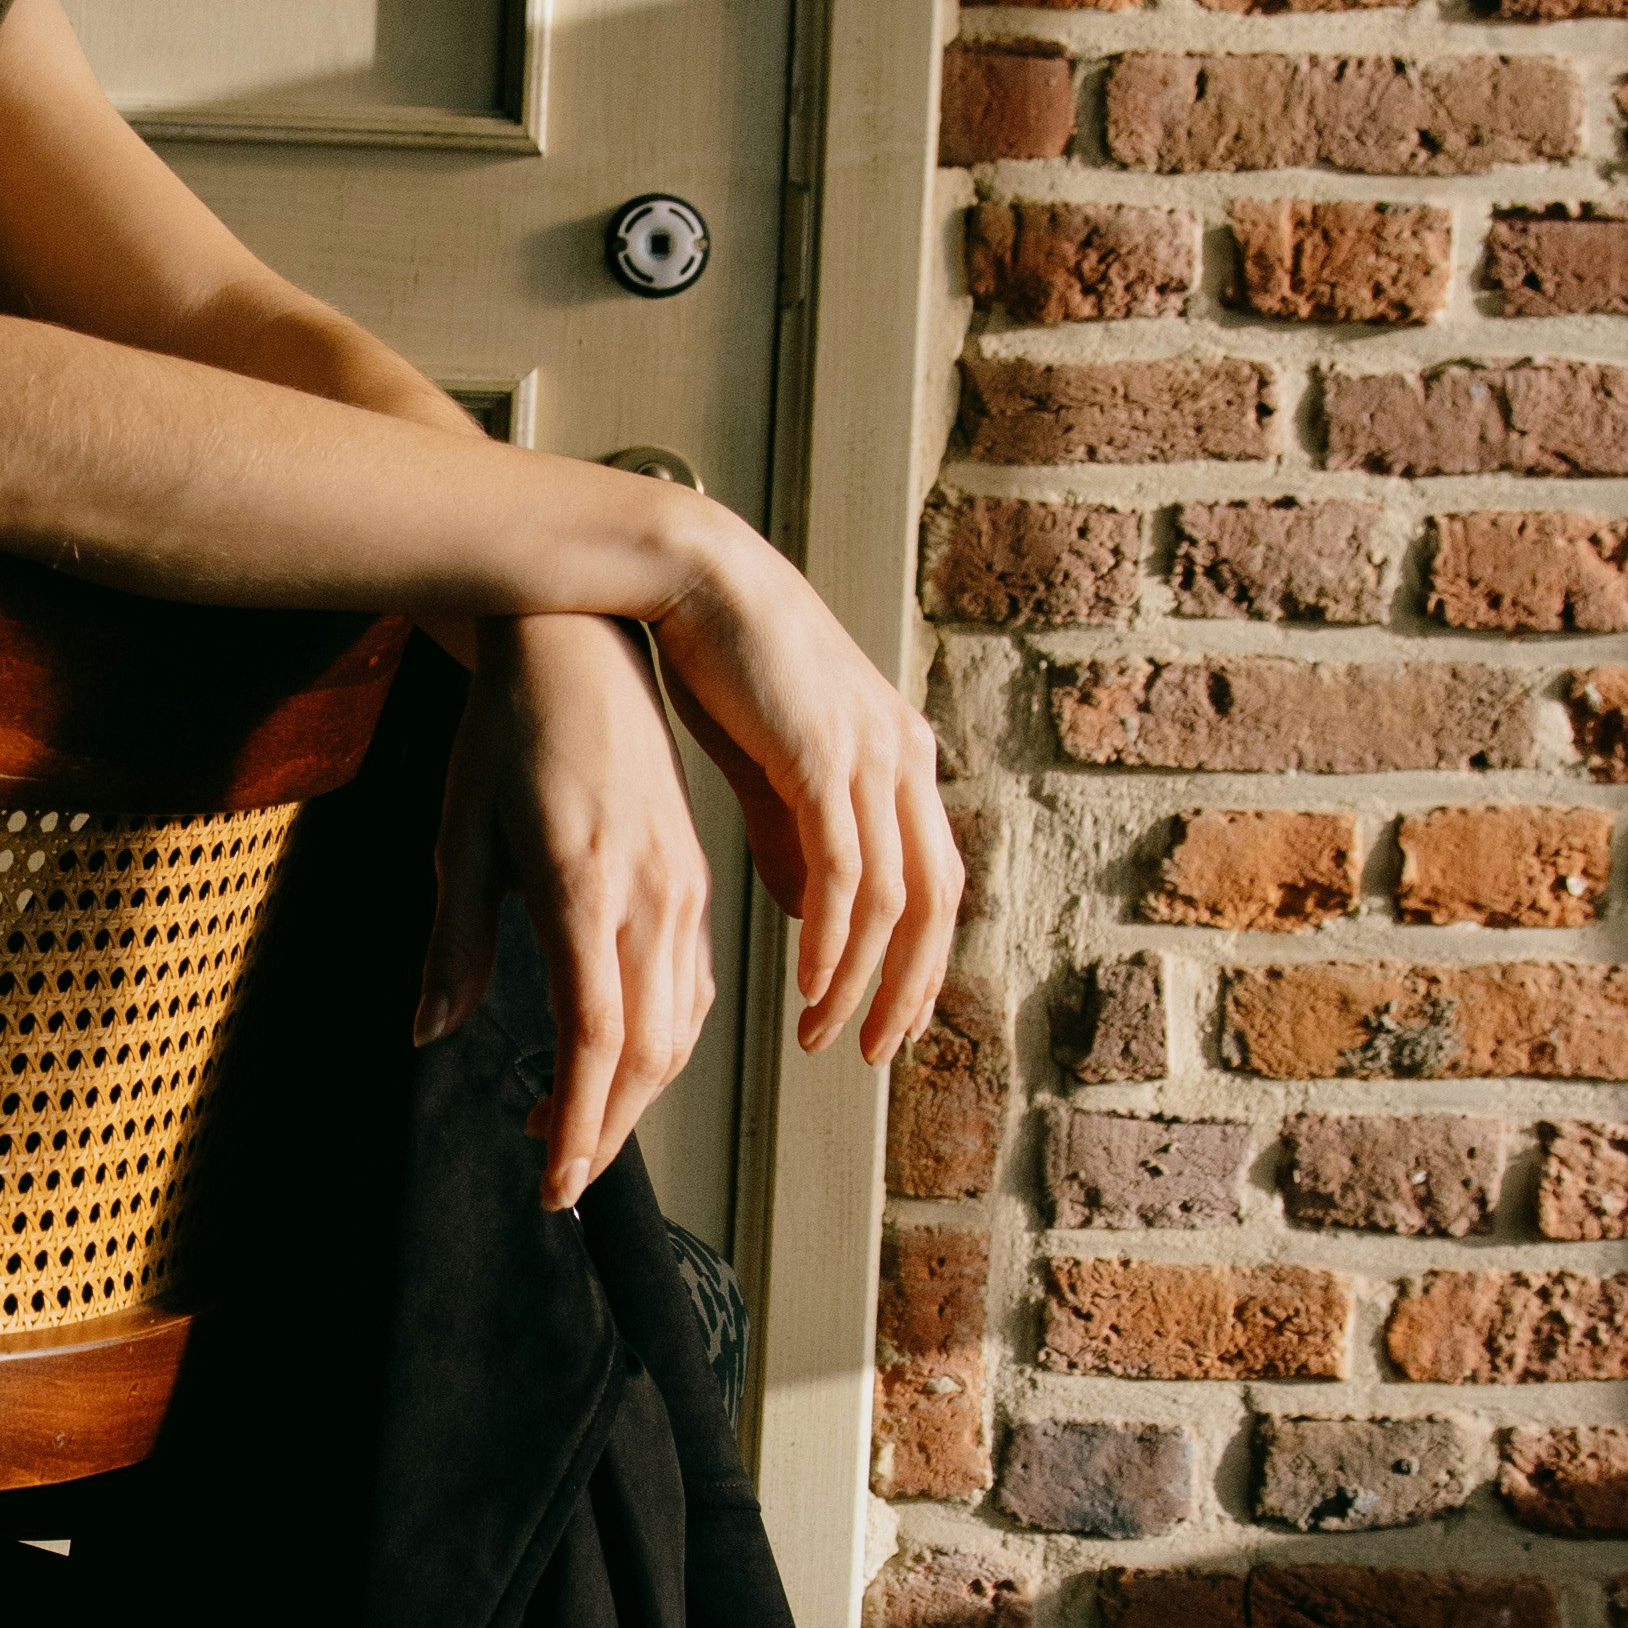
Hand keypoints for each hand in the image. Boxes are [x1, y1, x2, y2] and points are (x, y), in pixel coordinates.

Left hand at [414, 612, 719, 1207]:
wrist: (580, 650)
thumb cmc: (505, 736)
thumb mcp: (460, 834)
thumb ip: (455, 940)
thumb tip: (430, 1033)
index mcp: (585, 888)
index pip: (596, 1039)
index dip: (580, 1123)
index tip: (554, 1184)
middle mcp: (651, 897)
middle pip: (648, 1052)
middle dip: (606, 1129)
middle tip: (553, 1177)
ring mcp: (683, 890)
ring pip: (679, 1026)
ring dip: (630, 1094)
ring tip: (567, 1126)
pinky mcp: (692, 881)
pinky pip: (691, 985)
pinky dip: (659, 1041)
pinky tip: (612, 1059)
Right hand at [624, 508, 960, 1064]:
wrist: (691, 576)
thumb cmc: (722, 661)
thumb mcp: (769, 762)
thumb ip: (795, 837)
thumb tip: (815, 912)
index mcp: (899, 755)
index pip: (936, 877)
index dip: (922, 957)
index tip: (896, 1016)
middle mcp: (904, 756)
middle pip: (937, 900)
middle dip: (910, 987)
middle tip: (876, 1050)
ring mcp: (873, 753)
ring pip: (894, 897)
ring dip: (861, 977)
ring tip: (823, 1031)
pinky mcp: (826, 755)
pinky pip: (845, 869)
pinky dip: (833, 937)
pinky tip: (808, 981)